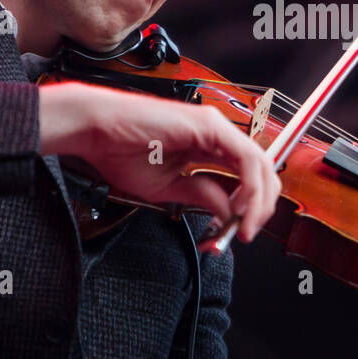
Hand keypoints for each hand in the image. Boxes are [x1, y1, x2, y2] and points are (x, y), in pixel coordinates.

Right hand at [37, 81, 279, 242]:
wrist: (96, 131)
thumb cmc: (120, 151)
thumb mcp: (167, 187)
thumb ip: (199, 195)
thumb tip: (226, 211)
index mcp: (207, 146)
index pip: (246, 176)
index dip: (251, 206)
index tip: (241, 230)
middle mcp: (216, 134)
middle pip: (261, 170)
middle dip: (260, 206)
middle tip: (247, 232)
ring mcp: (216, 127)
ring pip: (260, 164)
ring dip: (258, 201)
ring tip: (243, 226)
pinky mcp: (211, 126)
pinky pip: (246, 158)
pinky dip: (249, 185)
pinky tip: (237, 206)